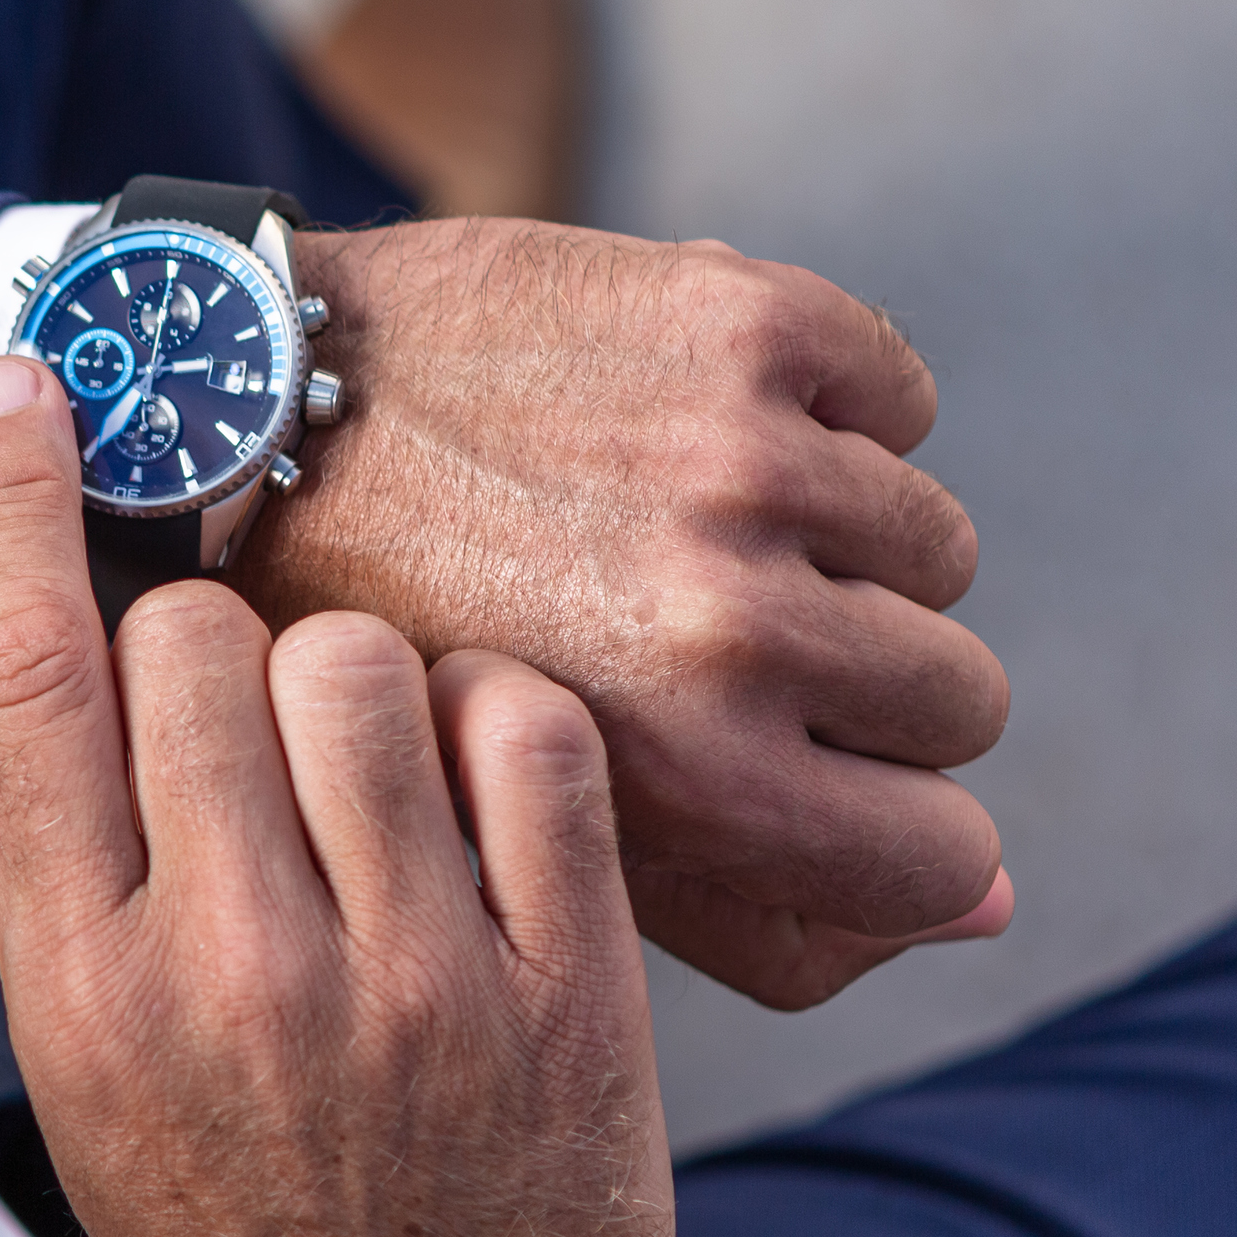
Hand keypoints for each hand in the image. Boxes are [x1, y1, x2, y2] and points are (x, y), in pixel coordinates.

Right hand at [0, 355, 672, 1236]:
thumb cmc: (227, 1215)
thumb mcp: (89, 1057)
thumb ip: (91, 850)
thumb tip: (113, 613)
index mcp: (80, 988)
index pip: (23, 678)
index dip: (6, 500)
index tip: (18, 377)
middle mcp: (230, 974)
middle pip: (202, 641)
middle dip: (221, 649)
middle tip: (250, 751)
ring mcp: (412, 986)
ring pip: (367, 665)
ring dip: (368, 688)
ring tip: (373, 795)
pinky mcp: (566, 996)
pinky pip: (531, 737)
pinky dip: (505, 737)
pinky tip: (482, 813)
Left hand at [234, 218, 1015, 1008]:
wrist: (250, 427)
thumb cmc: (393, 656)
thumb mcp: (537, 843)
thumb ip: (768, 913)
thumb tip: (987, 908)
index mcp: (691, 773)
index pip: (943, 852)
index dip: (895, 829)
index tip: (822, 786)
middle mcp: (733, 624)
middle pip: (960, 697)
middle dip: (868, 687)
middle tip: (738, 649)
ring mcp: (743, 464)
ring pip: (938, 547)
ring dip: (844, 546)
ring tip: (696, 535)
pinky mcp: (740, 323)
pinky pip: (900, 395)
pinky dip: (835, 411)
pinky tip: (708, 431)